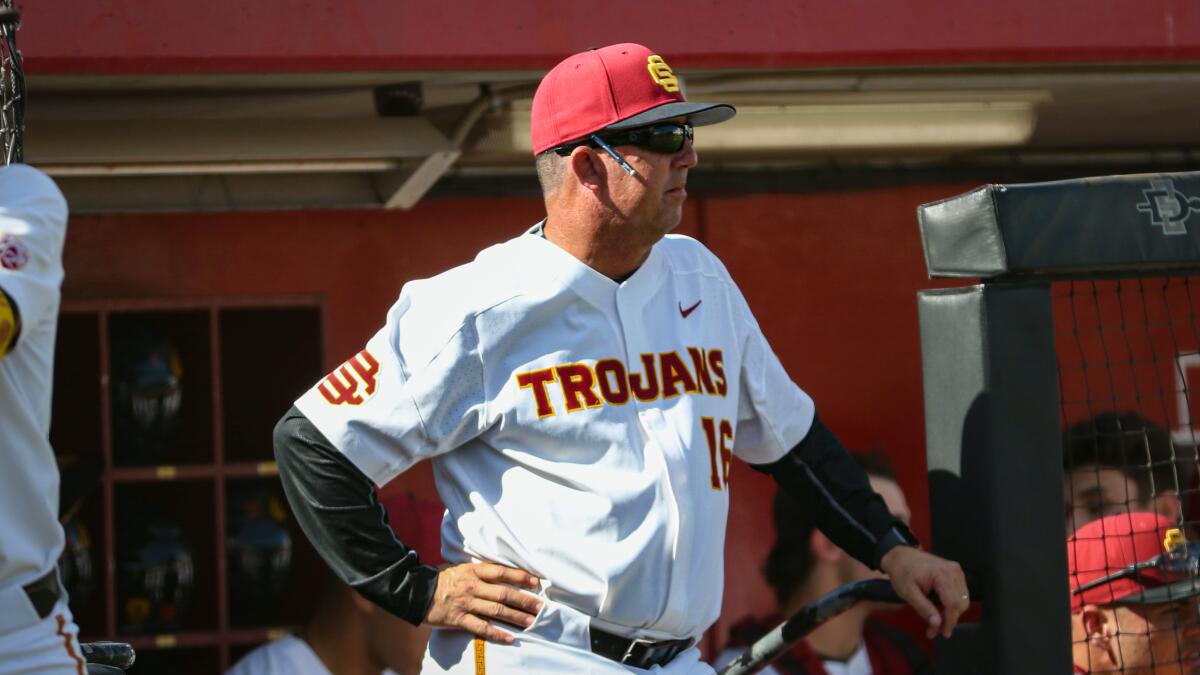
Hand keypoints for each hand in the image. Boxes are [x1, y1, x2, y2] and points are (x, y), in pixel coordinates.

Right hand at [424, 562, 544, 643]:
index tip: (536, 582)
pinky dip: (497, 633)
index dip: (521, 576)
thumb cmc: (440, 580)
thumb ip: (479, 572)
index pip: (502, 572)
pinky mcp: (458, 619)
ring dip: (516, 617)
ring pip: (496, 611)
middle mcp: (472, 586)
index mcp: (473, 571)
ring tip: (531, 622)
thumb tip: (500, 573)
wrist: (416, 592)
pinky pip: (481, 627)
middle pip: (504, 593)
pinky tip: (510, 638)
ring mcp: (466, 603)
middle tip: (540, 606)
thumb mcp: (460, 569)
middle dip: (524, 600)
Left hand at [879, 546, 968, 639]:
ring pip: (962, 601)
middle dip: (949, 620)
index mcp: (942, 573)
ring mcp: (956, 571)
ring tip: (935, 622)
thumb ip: (924, 608)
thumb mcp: (908, 593)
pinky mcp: (955, 574)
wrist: (900, 556)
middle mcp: (953, 570)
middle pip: (960, 604)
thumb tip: (938, 624)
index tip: (943, 633)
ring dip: (951, 614)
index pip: (953, 603)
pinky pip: (959, 594)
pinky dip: (951, 606)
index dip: (950, 621)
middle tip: (934, 630)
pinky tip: (939, 611)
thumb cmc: (902, 571)